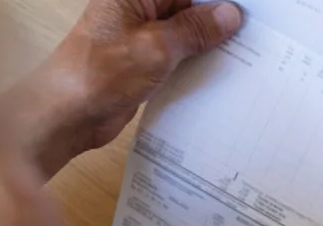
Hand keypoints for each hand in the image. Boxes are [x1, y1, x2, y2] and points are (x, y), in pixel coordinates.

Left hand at [5, 0, 242, 178]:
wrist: (65, 116)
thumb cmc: (97, 73)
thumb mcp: (155, 47)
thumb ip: (194, 29)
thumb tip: (229, 14)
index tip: (247, 7)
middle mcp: (138, 9)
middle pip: (187, 6)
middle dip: (218, 18)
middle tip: (257, 30)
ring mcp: (140, 37)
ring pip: (185, 33)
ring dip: (210, 44)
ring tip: (250, 52)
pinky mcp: (143, 64)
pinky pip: (178, 58)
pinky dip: (198, 64)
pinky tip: (225, 72)